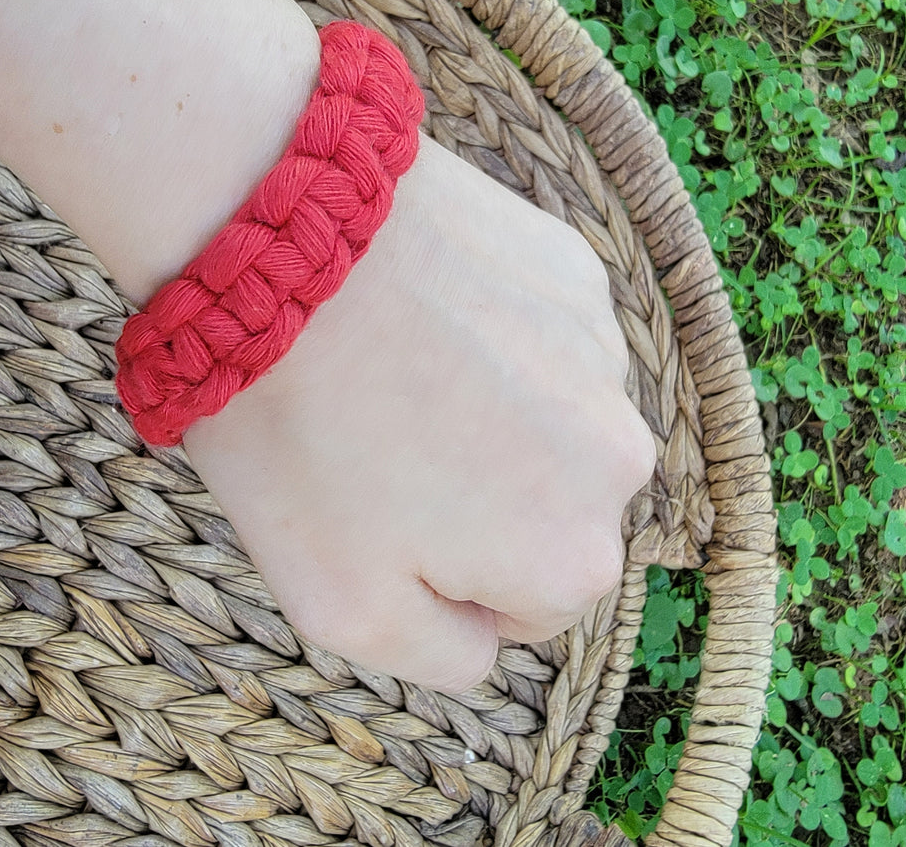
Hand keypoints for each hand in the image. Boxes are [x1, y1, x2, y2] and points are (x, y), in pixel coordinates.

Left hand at [184, 134, 656, 691]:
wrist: (286, 247)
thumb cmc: (301, 433)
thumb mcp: (341, 605)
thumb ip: (442, 657)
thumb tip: (488, 639)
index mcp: (575, 560)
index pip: (524, 608)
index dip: (439, 571)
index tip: (375, 514)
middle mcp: (619, 461)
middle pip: (547, 512)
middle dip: (475, 496)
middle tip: (376, 444)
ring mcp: (603, 354)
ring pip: (546, 421)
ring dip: (484, 411)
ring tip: (388, 372)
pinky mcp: (573, 272)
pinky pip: (540, 335)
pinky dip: (488, 333)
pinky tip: (415, 310)